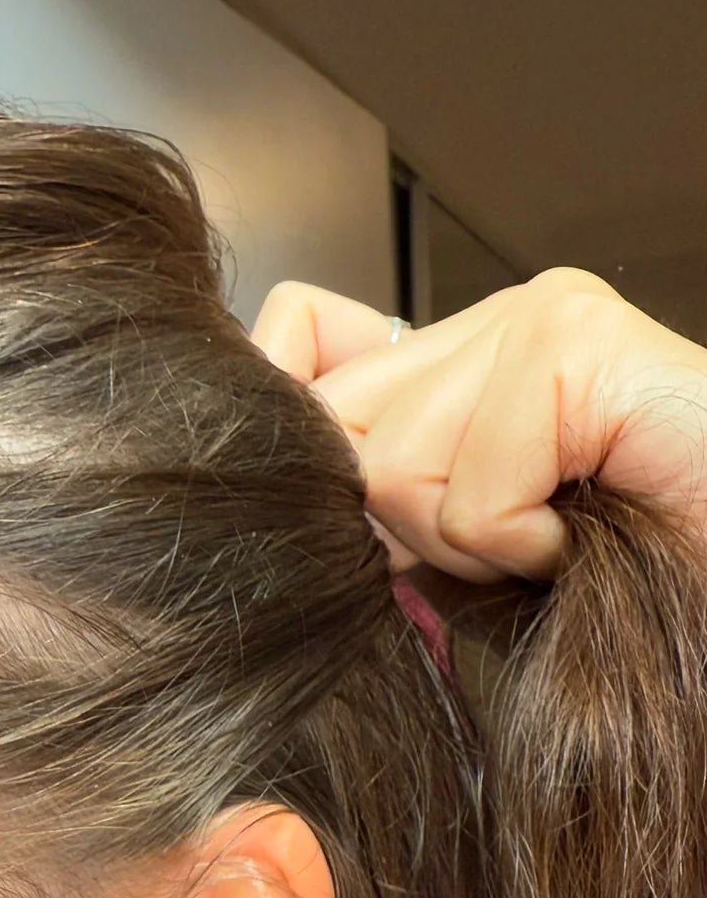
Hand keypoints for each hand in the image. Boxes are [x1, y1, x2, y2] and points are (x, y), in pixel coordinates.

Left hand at [250, 268, 706, 580]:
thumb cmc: (618, 583)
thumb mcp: (460, 549)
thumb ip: (375, 491)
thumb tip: (279, 472)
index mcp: (458, 351)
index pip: (297, 337)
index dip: (301, 439)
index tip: (387, 515)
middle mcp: (494, 314)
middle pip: (330, 424)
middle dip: (405, 525)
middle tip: (508, 540)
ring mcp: (540, 316)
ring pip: (392, 470)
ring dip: (477, 550)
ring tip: (561, 540)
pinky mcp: (579, 344)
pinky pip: (474, 495)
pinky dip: (527, 550)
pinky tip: (589, 536)